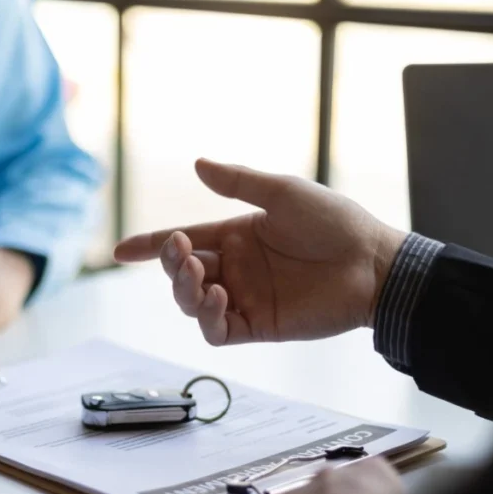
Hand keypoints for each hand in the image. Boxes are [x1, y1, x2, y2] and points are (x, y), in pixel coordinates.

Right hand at [113, 159, 407, 344]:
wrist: (372, 263)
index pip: (182, 239)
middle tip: (181, 252)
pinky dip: (208, 317)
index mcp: (235, 235)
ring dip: (183, 289)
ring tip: (198, 273)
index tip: (120, 250)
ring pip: (192, 303)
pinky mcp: (258, 325)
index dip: (150, 245)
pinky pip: (217, 330)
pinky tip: (218, 296)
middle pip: (180, 272)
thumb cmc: (333, 222)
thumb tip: (198, 163)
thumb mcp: (283, 193)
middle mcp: (235, 268)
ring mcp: (245, 298)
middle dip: (169, 263)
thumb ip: (238, 183)